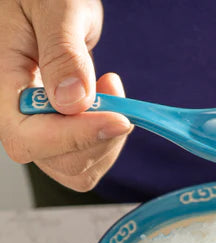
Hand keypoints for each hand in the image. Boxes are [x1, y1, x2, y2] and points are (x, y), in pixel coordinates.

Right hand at [0, 0, 131, 191]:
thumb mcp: (53, 7)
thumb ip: (62, 53)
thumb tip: (71, 100)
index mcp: (2, 86)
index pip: (28, 138)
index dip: (74, 137)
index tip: (117, 119)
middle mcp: (19, 115)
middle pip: (60, 162)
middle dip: (99, 138)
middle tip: (112, 92)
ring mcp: (43, 126)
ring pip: (79, 167)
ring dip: (109, 139)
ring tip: (108, 87)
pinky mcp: (66, 129)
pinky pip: (92, 156)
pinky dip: (111, 135)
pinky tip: (108, 95)